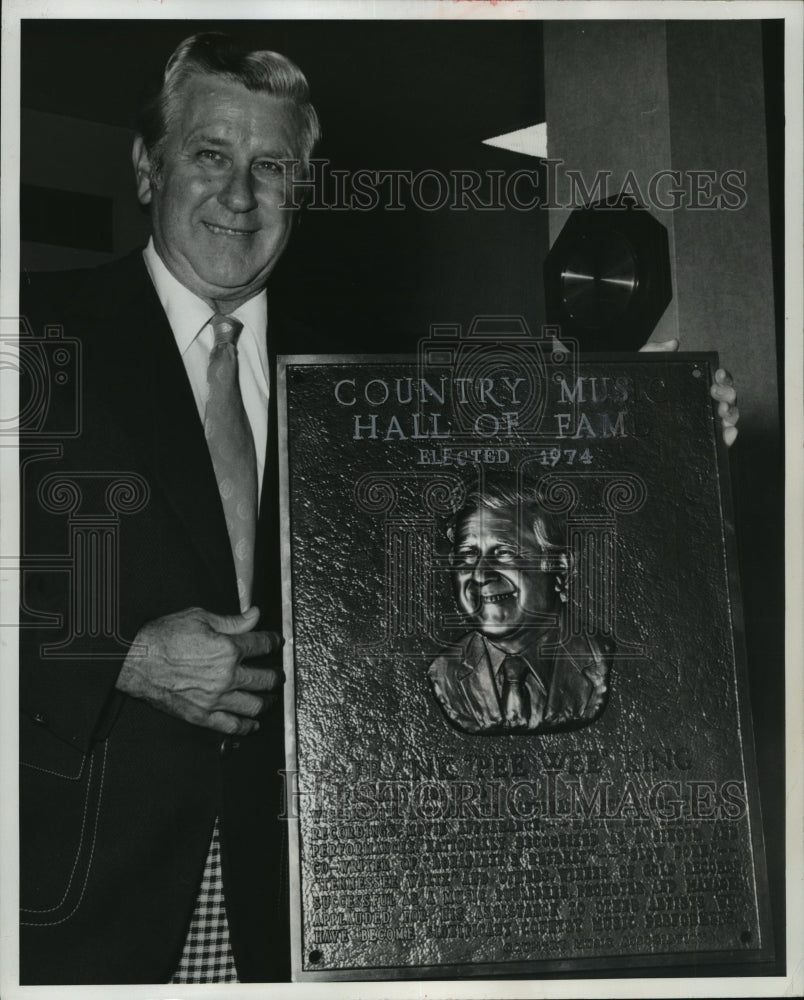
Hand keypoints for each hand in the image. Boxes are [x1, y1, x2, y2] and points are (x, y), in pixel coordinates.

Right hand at [116, 606, 282, 734]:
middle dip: (276, 674)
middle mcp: (226, 676)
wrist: (134, 661)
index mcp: (228, 649)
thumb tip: (254, 615)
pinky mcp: (202, 715)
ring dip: (267, 701)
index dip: (273, 642)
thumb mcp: (199, 618)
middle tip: (278, 674)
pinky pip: (232, 726)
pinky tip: (252, 723)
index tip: (275, 642)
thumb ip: (232, 621)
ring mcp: (215, 699)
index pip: (262, 645)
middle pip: (265, 678)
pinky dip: (246, 726)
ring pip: (254, 705)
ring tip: (269, 698)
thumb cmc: (162, 637)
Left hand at [639, 340, 738, 446]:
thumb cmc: (633, 396)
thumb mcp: (641, 371)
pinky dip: (729, 437)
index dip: (723, 376)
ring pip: (728, 418)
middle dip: (728, 393)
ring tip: (722, 411)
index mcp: (695, 387)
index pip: (718, 380)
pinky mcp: (701, 443)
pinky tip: (728, 433)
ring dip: (732, 413)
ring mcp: (703, 424)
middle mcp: (703, 405)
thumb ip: (653, 352)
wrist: (622, 425)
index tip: (718, 374)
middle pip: (727, 398)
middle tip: (716, 392)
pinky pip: (721, 442)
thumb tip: (673, 343)